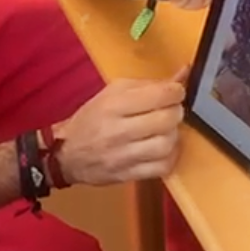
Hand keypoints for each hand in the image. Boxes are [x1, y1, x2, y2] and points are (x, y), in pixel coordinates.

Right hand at [55, 68, 187, 185]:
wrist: (66, 155)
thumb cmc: (91, 119)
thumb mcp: (111, 93)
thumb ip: (147, 84)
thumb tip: (183, 74)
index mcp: (112, 105)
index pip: (159, 95)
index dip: (175, 91)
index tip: (174, 92)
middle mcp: (118, 131)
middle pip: (167, 119)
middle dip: (176, 112)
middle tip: (170, 111)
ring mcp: (123, 156)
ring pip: (167, 144)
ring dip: (173, 135)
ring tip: (165, 130)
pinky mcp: (128, 175)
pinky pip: (163, 167)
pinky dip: (169, 156)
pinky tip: (162, 149)